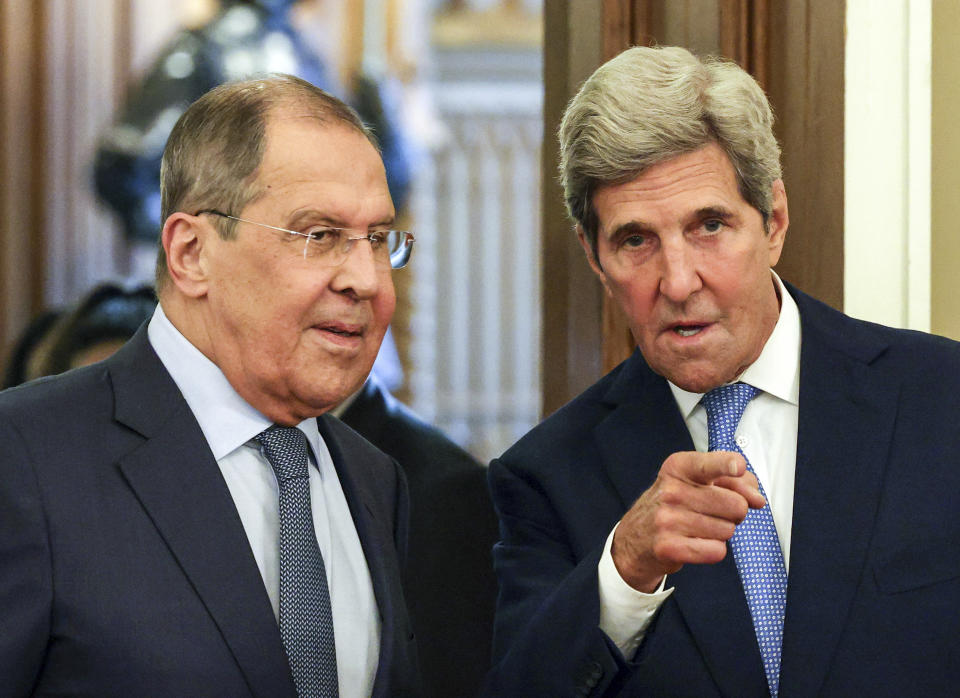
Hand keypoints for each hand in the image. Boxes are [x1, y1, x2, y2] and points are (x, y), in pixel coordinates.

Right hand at [610, 450, 765, 591]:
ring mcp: (668, 519)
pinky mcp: (669, 547)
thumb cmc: (674, 505)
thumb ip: (734, 482)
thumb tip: (757, 500)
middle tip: (714, 512)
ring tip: (699, 527)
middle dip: (734, 513)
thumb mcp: (696, 482)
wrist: (636, 537)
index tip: (738, 467)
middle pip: (735, 505)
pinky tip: (696, 543)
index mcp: (678, 468)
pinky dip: (713, 550)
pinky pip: (717, 551)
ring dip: (721, 533)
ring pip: (728, 530)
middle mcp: (672, 491)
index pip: (710, 464)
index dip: (729, 465)